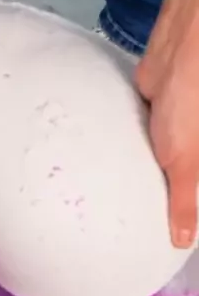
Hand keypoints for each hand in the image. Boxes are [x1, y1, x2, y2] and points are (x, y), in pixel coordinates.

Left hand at [136, 9, 198, 249]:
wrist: (177, 55)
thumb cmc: (190, 106)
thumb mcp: (186, 164)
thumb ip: (184, 203)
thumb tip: (183, 240)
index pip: (191, 196)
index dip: (179, 214)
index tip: (159, 239)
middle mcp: (191, 145)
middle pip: (173, 177)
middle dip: (153, 193)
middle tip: (128, 223)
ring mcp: (172, 126)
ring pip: (155, 155)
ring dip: (138, 168)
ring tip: (112, 198)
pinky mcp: (154, 108)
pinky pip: (140, 134)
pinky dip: (128, 145)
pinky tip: (106, 162)